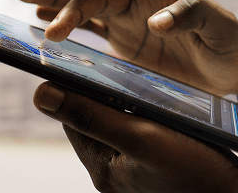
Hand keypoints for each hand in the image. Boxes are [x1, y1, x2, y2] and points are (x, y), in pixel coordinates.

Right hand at [17, 0, 237, 100]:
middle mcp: (136, 0)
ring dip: (54, 3)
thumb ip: (192, 18)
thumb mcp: (220, 28)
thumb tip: (155, 22)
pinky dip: (66, 27)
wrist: (230, 69)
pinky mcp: (123, 46)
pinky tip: (41, 23)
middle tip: (35, 6)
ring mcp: (126, 22)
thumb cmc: (229, 42)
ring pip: (83, 8)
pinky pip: (88, 33)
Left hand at [34, 82, 237, 192]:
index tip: (81, 60)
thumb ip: (91, 116)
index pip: (74, 119)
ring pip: (118, 130)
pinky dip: (143, 122)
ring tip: (140, 87)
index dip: (76, 89)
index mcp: (102, 168)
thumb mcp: (141, 136)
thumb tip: (41, 94)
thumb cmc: (195, 170)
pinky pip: (139, 141)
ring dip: (125, 108)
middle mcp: (113, 176)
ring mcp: (134, 176)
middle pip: (95, 125)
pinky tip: (160, 110)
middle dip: (102, 98)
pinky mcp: (155, 174)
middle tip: (116, 69)